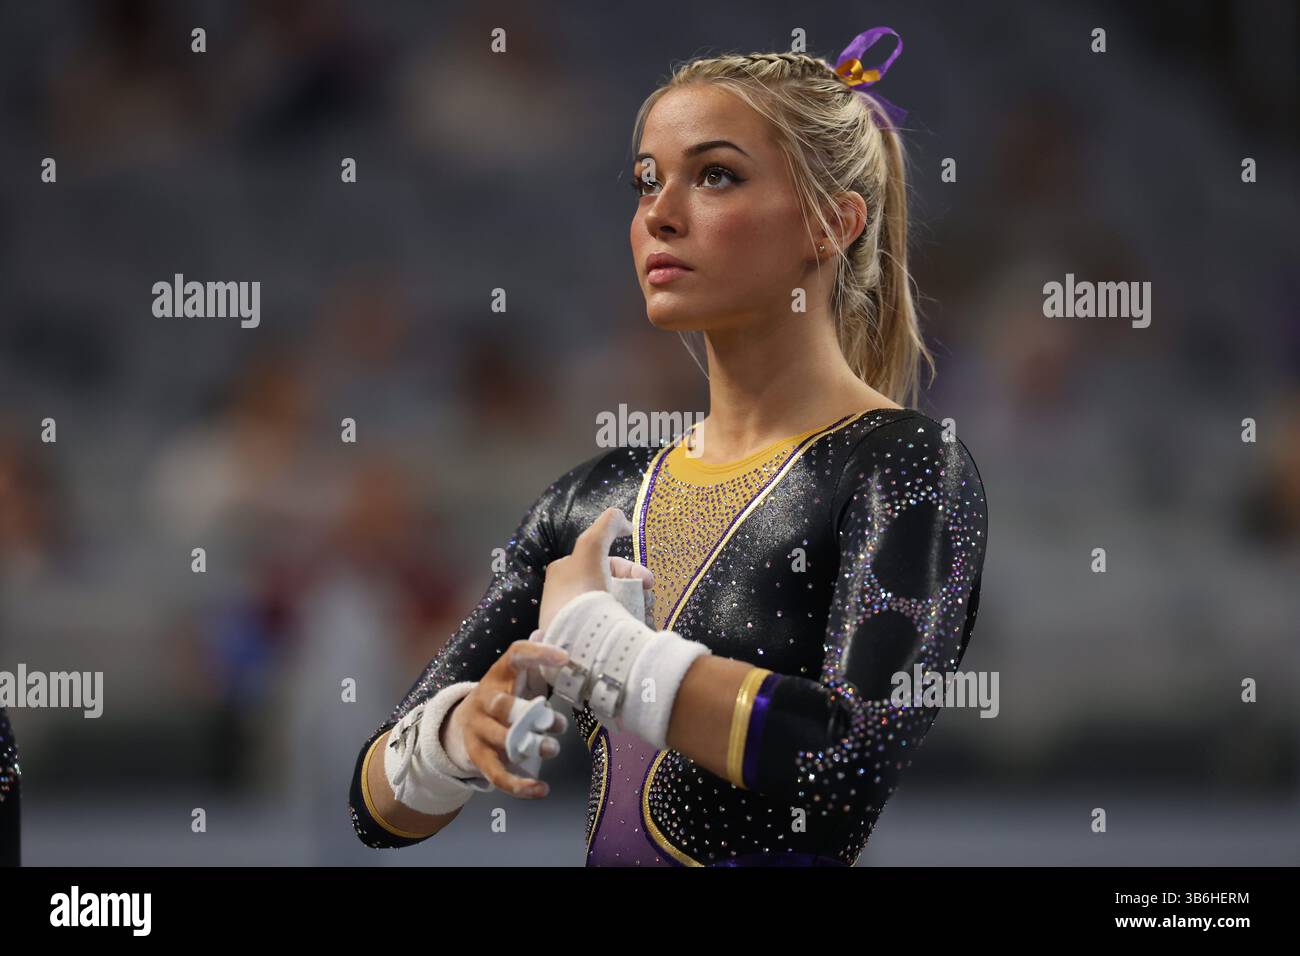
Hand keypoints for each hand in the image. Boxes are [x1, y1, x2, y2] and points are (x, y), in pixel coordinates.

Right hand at [445, 640, 569, 798]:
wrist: (462, 722)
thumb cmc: (505, 695)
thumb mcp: (517, 675)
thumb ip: (534, 659)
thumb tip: (546, 630)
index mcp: (500, 673)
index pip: (516, 655)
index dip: (538, 654)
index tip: (564, 658)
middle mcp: (485, 699)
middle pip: (502, 705)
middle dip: (530, 715)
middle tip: (556, 723)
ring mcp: (478, 729)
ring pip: (501, 740)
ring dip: (529, 747)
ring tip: (552, 749)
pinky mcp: (478, 756)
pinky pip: (496, 774)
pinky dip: (519, 785)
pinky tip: (541, 789)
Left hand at [537, 507, 653, 632]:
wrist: (576, 642)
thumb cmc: (582, 590)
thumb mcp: (592, 545)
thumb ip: (608, 523)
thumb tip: (622, 518)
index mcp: (563, 572)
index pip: (603, 562)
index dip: (629, 569)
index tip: (647, 581)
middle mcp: (566, 595)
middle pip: (611, 584)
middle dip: (635, 589)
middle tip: (650, 598)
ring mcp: (576, 620)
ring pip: (614, 607)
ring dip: (635, 608)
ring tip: (647, 617)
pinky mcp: (583, 643)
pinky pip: (612, 629)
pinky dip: (627, 626)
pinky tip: (638, 631)